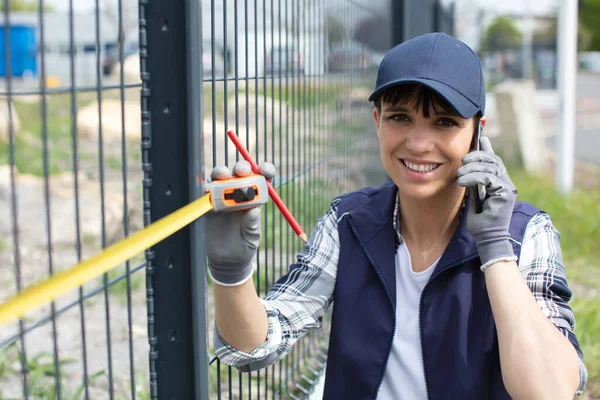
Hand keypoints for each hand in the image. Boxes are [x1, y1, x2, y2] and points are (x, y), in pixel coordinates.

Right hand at [204, 160, 275, 285]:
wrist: (227, 261)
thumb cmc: (244, 247)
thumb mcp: (252, 238)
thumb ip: (252, 225)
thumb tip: (253, 211)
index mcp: (255, 200)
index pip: (262, 179)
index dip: (265, 170)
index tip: (265, 171)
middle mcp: (240, 195)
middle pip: (241, 173)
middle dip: (242, 168)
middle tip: (241, 172)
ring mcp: (223, 198)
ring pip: (221, 177)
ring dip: (222, 172)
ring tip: (223, 176)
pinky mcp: (209, 205)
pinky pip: (206, 191)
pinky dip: (206, 187)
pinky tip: (208, 189)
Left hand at [457, 137, 517, 268]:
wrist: (487, 237)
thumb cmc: (480, 221)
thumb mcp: (474, 197)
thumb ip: (473, 183)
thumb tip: (465, 170)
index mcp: (499, 182)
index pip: (494, 160)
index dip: (488, 148)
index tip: (480, 138)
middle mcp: (506, 183)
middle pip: (493, 160)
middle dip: (477, 156)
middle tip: (462, 160)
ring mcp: (508, 187)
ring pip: (491, 167)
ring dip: (472, 167)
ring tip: (459, 175)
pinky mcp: (506, 193)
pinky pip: (489, 178)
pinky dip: (474, 177)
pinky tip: (463, 181)